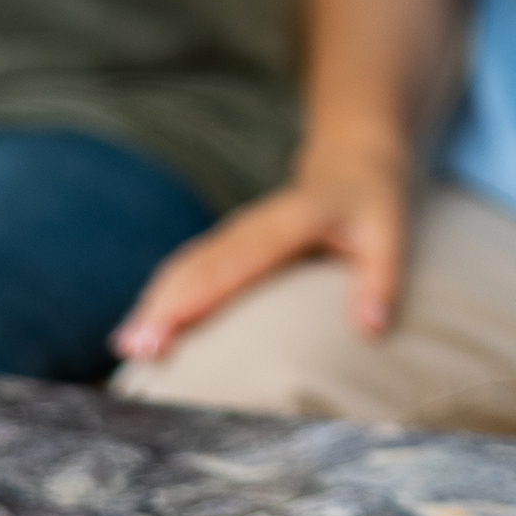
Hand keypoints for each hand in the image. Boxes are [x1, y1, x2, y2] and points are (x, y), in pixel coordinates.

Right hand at [111, 155, 412, 361]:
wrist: (353, 166)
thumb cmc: (373, 207)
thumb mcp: (390, 237)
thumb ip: (381, 281)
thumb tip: (371, 329)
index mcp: (288, 222)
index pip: (237, 260)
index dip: (200, 293)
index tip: (169, 324)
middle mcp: (252, 225)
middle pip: (198, 265)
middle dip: (161, 305)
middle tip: (131, 349)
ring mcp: (235, 233)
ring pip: (185, 266)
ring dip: (153, 302)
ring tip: (125, 348)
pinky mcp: (228, 244)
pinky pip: (189, 268)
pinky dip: (162, 296)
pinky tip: (143, 329)